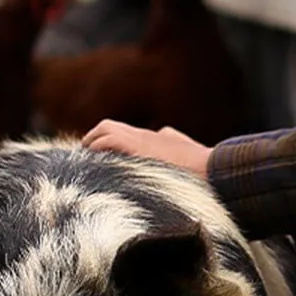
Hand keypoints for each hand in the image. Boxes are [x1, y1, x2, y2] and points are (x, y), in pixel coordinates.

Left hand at [81, 121, 211, 176]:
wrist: (211, 168)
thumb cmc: (202, 166)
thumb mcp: (187, 152)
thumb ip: (172, 142)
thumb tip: (163, 134)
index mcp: (155, 138)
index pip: (123, 133)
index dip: (108, 143)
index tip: (100, 157)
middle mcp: (145, 135)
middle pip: (110, 127)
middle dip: (96, 139)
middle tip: (87, 156)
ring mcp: (141, 139)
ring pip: (106, 129)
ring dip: (93, 142)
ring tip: (84, 158)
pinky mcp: (137, 146)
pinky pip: (108, 140)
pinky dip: (97, 147)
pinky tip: (91, 161)